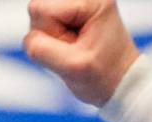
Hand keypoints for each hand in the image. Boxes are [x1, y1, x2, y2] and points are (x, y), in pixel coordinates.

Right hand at [24, 0, 140, 106]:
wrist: (123, 83)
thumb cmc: (105, 77)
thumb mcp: (73, 67)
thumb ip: (41, 49)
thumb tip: (28, 39)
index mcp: (92, 2)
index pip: (41, 10)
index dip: (53, 35)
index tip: (78, 48)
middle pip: (37, 9)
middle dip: (51, 35)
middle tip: (77, 49)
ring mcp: (78, 3)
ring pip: (37, 17)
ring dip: (52, 38)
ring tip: (77, 48)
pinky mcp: (71, 12)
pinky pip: (42, 22)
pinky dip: (53, 37)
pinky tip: (73, 44)